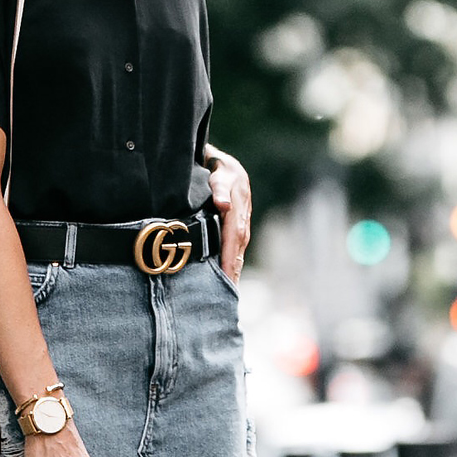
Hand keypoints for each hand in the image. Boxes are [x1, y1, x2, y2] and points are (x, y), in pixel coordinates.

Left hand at [207, 147, 251, 282]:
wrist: (222, 161)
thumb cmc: (215, 165)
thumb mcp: (217, 172)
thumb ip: (219, 188)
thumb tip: (223, 205)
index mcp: (237, 205)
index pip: (234, 235)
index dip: (229, 256)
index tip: (225, 275)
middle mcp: (242, 215)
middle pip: (238, 247)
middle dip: (233, 270)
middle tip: (228, 294)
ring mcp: (241, 220)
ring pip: (238, 248)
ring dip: (234, 269)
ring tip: (228, 291)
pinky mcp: (236, 224)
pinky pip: (235, 245)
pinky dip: (232, 261)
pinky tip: (227, 276)